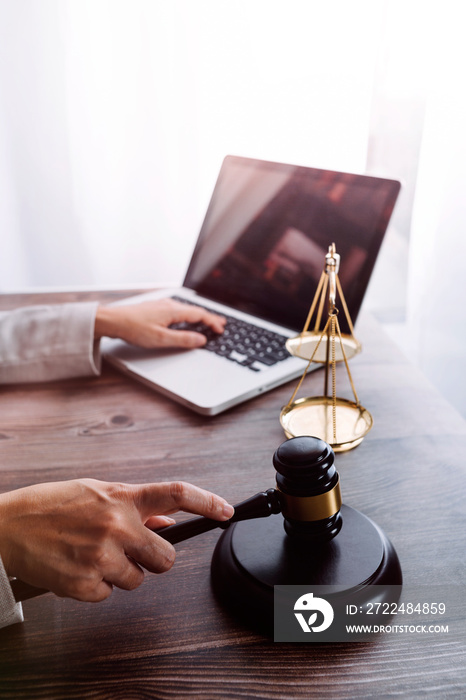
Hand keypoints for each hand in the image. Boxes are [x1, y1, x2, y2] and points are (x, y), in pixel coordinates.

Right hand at [0, 479, 233, 601]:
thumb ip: (133, 505)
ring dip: (122, 573)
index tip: (225, 511)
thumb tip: (165, 520)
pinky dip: (97, 586)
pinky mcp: (86, 583)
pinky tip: (78, 568)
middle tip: (132, 552)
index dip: (207, 502)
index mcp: (122, 497)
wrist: (8, 526)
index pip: (176, 494)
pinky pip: (109, 594)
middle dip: (154, 559)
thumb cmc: (51, 506)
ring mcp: (102, 555)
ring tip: (92, 555)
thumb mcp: (96, 493)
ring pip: (139, 580)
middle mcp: (117, 524)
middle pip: (166, 557)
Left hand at [94, 298, 225, 348]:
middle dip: (209, 317)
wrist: (112, 320)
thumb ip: (183, 339)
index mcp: (174, 310)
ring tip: (206, 322)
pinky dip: (187, 316)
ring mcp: (162, 305)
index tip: (220, 329)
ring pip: (186, 310)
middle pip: (195, 310)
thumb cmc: (133, 328)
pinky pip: (177, 311)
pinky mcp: (155, 308)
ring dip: (198, 317)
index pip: (200, 315)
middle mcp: (169, 304)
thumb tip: (201, 340)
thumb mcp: (161, 339)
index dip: (212, 322)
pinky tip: (184, 320)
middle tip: (220, 323)